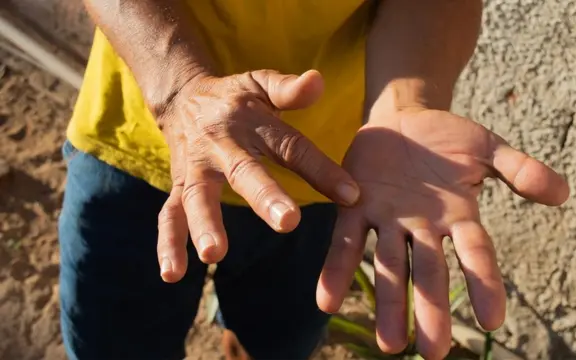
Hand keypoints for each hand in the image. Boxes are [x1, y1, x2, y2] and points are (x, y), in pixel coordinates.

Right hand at [156, 70, 359, 282]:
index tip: (351, 196)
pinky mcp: (179, 187)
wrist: (182, 98)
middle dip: (265, 197)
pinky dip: (168, 244)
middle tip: (288, 222)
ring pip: (198, 197)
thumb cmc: (234, 98)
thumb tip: (318, 81)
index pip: (292, 147)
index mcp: (251, 123)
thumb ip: (289, 89)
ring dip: (204, 225)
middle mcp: (222, 146)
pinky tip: (172, 274)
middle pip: (244, 171)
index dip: (322, 171)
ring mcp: (196, 169)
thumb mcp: (261, 84)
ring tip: (214, 254)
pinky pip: (169, 215)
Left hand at [316, 109, 568, 358]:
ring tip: (388, 344)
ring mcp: (388, 219)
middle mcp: (423, 226)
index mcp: (459, 215)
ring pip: (389, 265)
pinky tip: (325, 302)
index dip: (485, 284)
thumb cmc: (447, 137)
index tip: (494, 321)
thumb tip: (562, 193)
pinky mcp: (354, 206)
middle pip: (430, 272)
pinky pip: (345, 242)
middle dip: (431, 310)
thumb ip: (519, 168)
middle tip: (432, 353)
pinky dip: (336, 270)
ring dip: (388, 303)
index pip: (477, 255)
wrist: (402, 117)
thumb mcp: (486, 146)